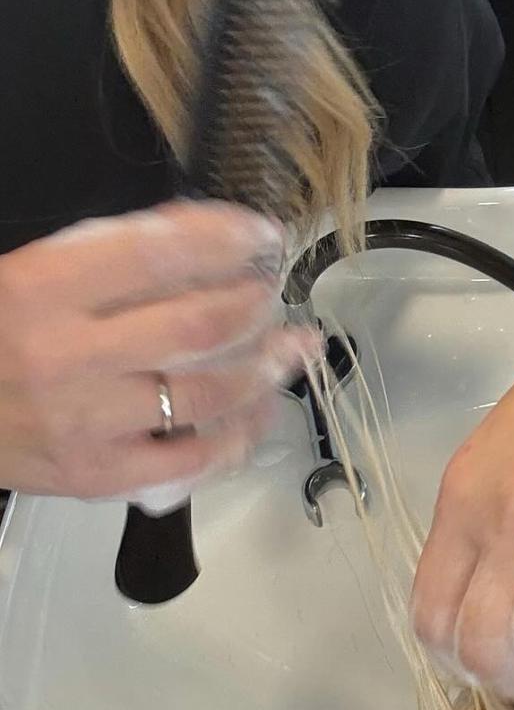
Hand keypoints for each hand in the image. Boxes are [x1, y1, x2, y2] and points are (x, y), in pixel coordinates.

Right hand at [0, 201, 318, 501]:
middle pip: (196, 327)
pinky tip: (257, 414)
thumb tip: (197, 244)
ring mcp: (87, 421)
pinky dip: (235, 436)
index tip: (260, 235)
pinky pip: (189, 459)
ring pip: (205, 394)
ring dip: (261, 371)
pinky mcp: (98, 474)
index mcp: (42, 288)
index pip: (155, 253)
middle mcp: (69, 355)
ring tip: (290, 351)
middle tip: (277, 295)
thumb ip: (103, 263)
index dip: (222, 241)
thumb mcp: (25, 277)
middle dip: (254, 307)